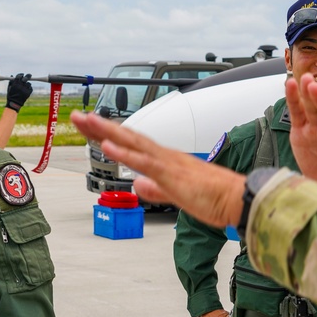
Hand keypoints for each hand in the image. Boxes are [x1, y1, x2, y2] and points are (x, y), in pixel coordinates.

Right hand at [6, 73, 32, 110]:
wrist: (14, 104)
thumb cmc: (11, 96)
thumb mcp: (9, 88)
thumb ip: (11, 82)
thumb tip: (12, 75)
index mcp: (15, 84)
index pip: (19, 76)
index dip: (21, 75)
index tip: (22, 75)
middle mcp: (20, 86)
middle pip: (26, 78)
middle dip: (28, 76)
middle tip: (29, 75)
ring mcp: (25, 90)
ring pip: (29, 83)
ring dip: (27, 84)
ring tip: (25, 87)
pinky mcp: (28, 93)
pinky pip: (31, 88)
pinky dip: (29, 88)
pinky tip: (26, 90)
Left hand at [70, 110, 244, 228]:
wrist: (238, 200)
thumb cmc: (215, 198)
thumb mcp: (176, 195)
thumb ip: (156, 190)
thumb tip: (138, 186)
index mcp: (165, 161)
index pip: (131, 144)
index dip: (108, 135)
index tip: (89, 128)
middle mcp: (164, 156)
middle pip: (127, 136)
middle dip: (100, 126)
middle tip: (78, 116)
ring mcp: (167, 163)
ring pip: (131, 142)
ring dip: (106, 131)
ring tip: (85, 121)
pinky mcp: (172, 175)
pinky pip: (144, 162)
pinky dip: (124, 153)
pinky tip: (107, 146)